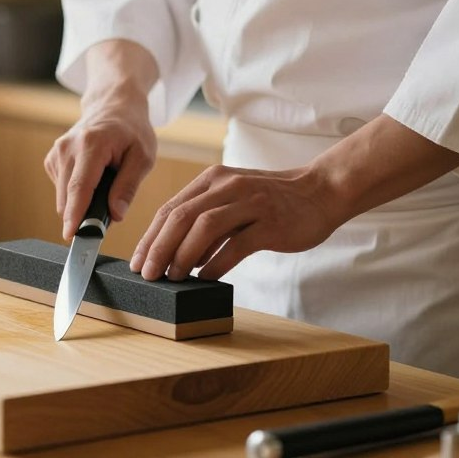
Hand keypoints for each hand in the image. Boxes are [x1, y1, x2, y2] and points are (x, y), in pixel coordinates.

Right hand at [45, 93, 156, 239]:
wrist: (113, 106)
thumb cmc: (132, 130)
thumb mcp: (143, 157)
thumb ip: (128, 186)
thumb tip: (115, 215)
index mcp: (92, 144)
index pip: (80, 186)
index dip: (75, 215)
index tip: (71, 236)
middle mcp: (68, 147)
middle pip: (68, 196)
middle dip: (83, 216)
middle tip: (106, 218)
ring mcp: (57, 152)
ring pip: (63, 197)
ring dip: (81, 204)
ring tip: (105, 188)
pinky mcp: (52, 159)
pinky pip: (62, 190)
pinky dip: (76, 194)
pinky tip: (93, 180)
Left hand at [128, 164, 340, 280]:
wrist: (321, 191)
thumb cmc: (272, 201)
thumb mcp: (232, 199)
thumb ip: (206, 219)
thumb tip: (178, 255)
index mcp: (212, 180)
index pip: (169, 208)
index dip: (150, 237)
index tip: (138, 262)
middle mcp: (227, 187)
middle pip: (180, 216)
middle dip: (158, 248)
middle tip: (147, 274)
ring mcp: (249, 203)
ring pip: (203, 227)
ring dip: (182, 255)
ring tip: (172, 277)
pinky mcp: (270, 222)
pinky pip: (236, 244)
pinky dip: (216, 263)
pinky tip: (206, 277)